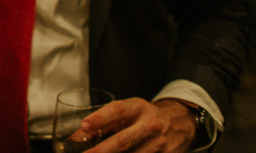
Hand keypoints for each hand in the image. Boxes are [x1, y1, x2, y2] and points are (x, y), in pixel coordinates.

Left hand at [81, 98, 197, 152]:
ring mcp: (159, 143)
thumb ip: (102, 122)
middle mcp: (150, 124)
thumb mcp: (127, 112)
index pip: (117, 110)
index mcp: (138, 107)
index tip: (84, 126)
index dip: (100, 118)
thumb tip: (76, 138)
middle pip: (124, 140)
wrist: (179, 123)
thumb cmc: (144, 116)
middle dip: (103, 150)